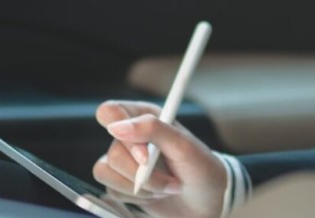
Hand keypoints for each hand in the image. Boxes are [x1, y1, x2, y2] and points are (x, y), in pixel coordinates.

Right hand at [93, 100, 227, 217]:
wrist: (207, 202)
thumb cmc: (201, 168)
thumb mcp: (184, 145)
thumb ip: (152, 129)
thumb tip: (116, 126)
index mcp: (145, 117)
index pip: (110, 112)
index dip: (122, 132)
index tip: (145, 155)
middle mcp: (131, 137)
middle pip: (113, 151)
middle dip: (143, 172)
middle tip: (170, 177)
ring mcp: (124, 161)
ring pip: (106, 172)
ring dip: (142, 187)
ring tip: (167, 186)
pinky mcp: (120, 183)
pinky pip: (111, 190)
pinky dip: (136, 197)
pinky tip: (156, 194)